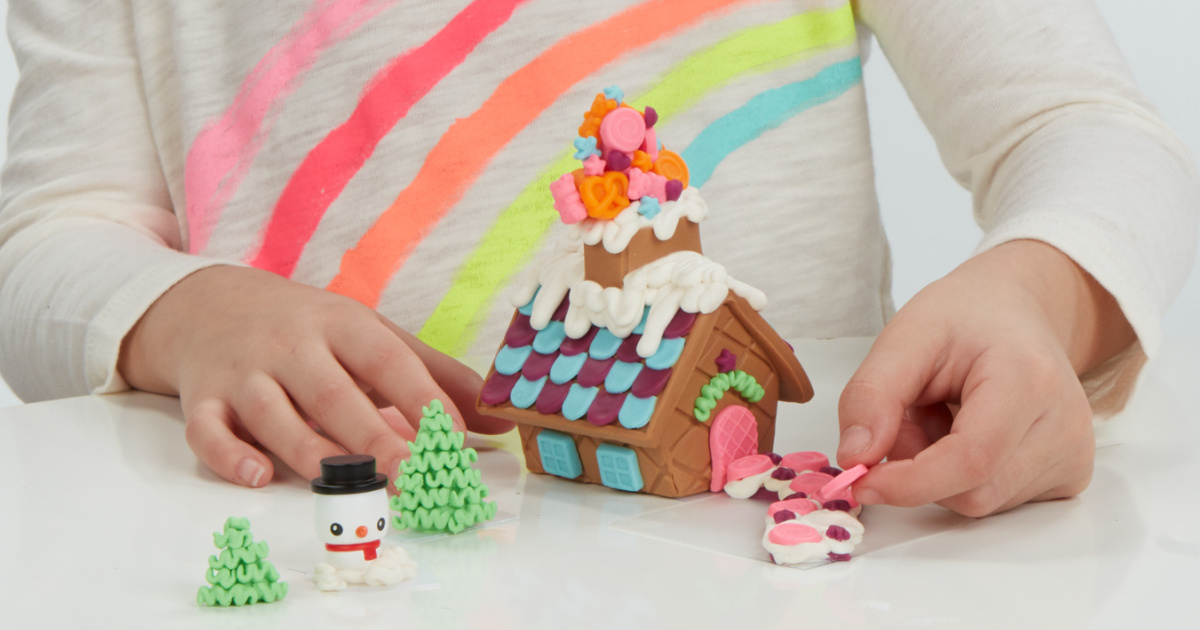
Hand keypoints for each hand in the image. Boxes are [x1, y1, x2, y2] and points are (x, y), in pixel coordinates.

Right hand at [118, 266, 512, 486]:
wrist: (208, 303)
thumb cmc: (308, 328)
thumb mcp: (372, 335)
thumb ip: (434, 376)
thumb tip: (499, 417)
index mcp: (342, 324)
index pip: (387, 359)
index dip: (421, 396)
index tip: (453, 436)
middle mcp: (293, 345)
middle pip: (333, 393)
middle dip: (373, 437)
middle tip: (411, 476)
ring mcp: (245, 372)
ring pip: (274, 414)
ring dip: (307, 449)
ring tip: (344, 482)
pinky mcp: (203, 398)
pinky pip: (209, 430)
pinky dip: (229, 455)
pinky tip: (257, 477)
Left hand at [836, 240, 1134, 515]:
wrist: (1018, 311)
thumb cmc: (967, 318)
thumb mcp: (905, 336)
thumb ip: (871, 396)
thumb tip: (855, 459)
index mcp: (1028, 379)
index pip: (971, 460)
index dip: (910, 482)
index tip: (860, 481)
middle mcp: (1065, 426)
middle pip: (972, 492)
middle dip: (918, 469)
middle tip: (909, 414)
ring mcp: (1073, 455)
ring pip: (979, 502)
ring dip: (938, 472)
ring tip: (942, 415)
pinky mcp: (1068, 475)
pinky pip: (997, 502)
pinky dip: (963, 478)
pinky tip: (968, 433)